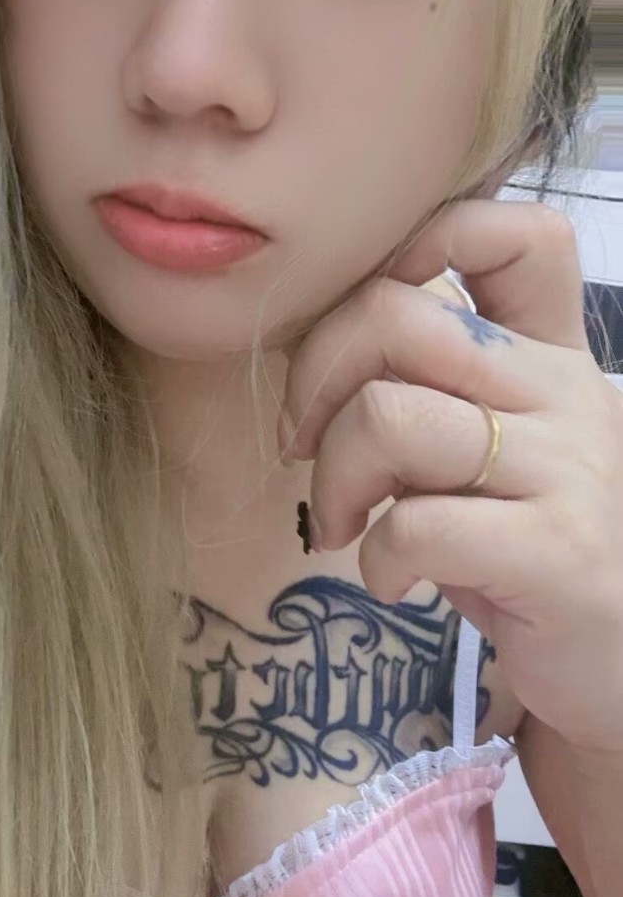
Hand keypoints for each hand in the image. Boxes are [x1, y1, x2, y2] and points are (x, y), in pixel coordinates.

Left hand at [277, 200, 622, 752]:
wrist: (618, 662)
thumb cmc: (529, 549)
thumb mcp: (489, 450)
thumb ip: (431, 390)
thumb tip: (313, 361)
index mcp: (548, 353)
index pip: (510, 234)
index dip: (413, 247)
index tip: (360, 330)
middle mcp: (562, 393)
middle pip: (396, 316)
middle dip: (314, 378)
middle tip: (304, 447)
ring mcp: (564, 469)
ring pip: (388, 416)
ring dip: (333, 477)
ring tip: (343, 524)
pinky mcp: (555, 550)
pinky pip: (417, 525)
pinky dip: (378, 560)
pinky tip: (396, 582)